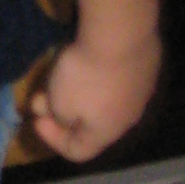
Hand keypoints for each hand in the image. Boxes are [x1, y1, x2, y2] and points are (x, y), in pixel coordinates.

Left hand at [26, 27, 159, 160]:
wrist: (122, 32)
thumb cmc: (85, 74)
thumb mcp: (59, 102)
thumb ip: (59, 117)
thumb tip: (65, 117)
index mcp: (107, 132)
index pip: (79, 151)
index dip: (53, 139)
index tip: (37, 119)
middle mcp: (129, 116)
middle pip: (93, 124)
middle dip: (63, 112)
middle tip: (43, 95)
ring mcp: (142, 89)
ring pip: (108, 99)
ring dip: (82, 92)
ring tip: (64, 74)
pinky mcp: (147, 64)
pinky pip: (120, 77)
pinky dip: (102, 73)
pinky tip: (90, 55)